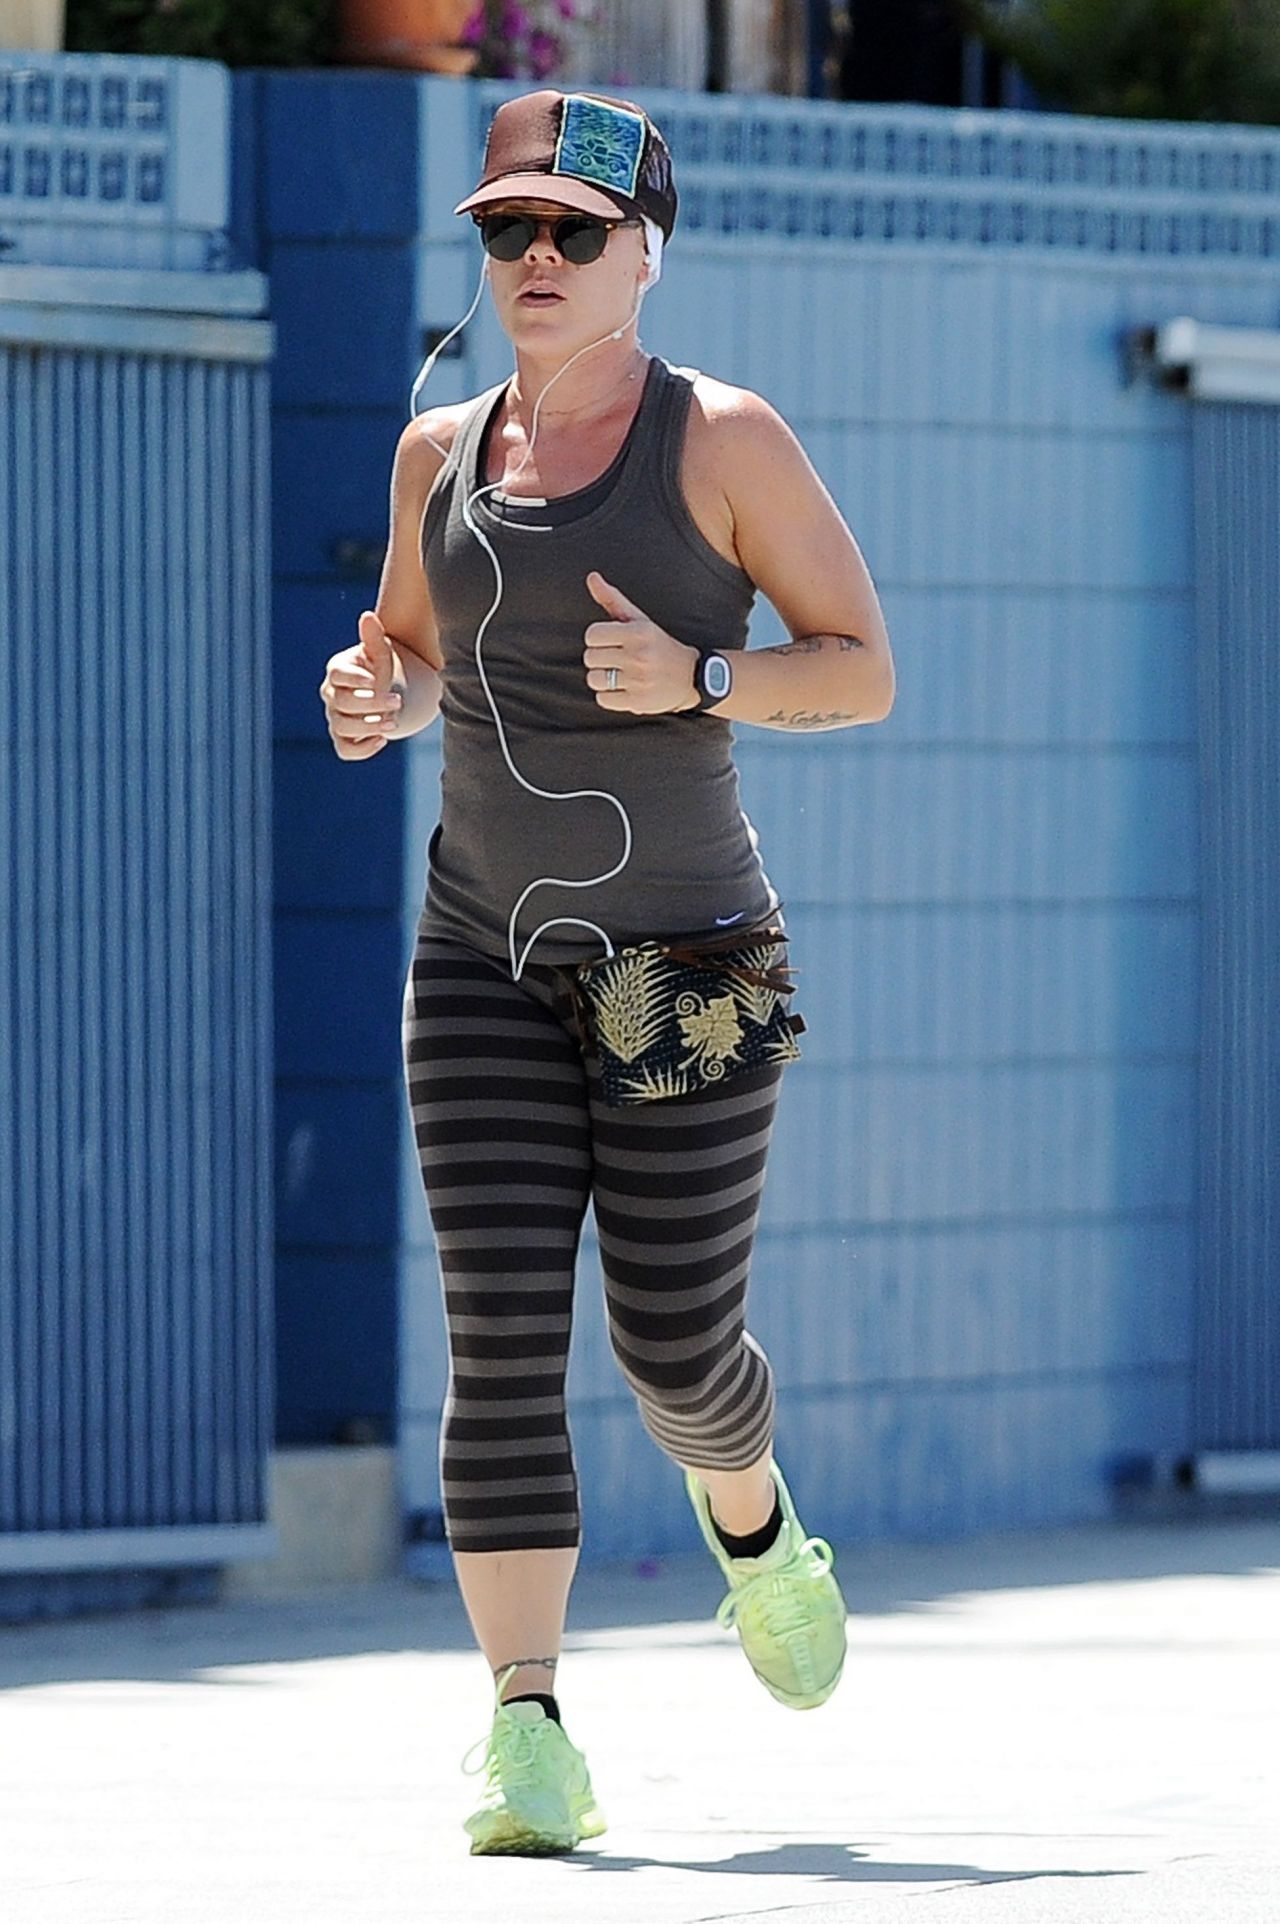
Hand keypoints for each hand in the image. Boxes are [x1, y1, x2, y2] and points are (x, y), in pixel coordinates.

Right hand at [319, 611, 404, 760]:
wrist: (393, 691)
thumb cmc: (384, 668)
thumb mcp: (382, 652)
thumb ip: (374, 637)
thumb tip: (367, 616)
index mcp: (338, 670)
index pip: (338, 675)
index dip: (356, 680)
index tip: (376, 681)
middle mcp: (331, 694)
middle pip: (343, 703)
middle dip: (371, 704)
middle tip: (398, 701)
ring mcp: (336, 717)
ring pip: (343, 727)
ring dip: (368, 727)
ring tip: (393, 723)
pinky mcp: (344, 738)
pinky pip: (345, 750)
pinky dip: (361, 749)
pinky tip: (382, 740)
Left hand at [583, 572, 698, 714]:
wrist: (691, 677)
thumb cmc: (659, 645)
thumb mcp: (640, 620)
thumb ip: (613, 599)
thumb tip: (592, 577)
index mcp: (639, 632)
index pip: (592, 635)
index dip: (597, 639)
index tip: (609, 642)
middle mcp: (639, 656)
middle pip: (590, 657)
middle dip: (598, 658)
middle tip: (614, 659)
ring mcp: (639, 681)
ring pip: (594, 679)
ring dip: (601, 678)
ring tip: (617, 675)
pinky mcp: (638, 702)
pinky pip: (603, 699)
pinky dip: (608, 696)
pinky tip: (622, 689)